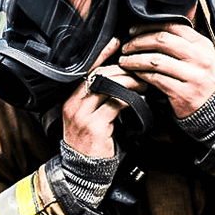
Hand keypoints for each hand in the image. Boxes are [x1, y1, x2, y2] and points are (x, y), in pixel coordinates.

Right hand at [62, 37, 146, 157]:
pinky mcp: (95, 126)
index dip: (102, 55)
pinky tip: (139, 101)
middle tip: (139, 69)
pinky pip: (115, 105)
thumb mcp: (88, 118)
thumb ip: (98, 100)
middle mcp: (74, 104)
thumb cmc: (90, 143)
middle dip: (122, 69)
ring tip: (143, 85)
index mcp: (71, 99)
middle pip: (100, 75)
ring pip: (109, 88)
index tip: (116, 43)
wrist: (82, 171)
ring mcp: (82, 115)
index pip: (87, 70)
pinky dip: (130, 100)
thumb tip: (117, 79)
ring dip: (130, 83)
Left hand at [118, 23, 214, 118]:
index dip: (148, 26)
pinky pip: (156, 79)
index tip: (133, 31)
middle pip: (161, 40)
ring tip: (125, 61)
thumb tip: (154, 29)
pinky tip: (135, 73)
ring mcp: (192, 76)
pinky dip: (141, 75)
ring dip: (135, 59)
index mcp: (202, 44)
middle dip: (138, 42)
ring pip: (155, 60)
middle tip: (126, 47)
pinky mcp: (183, 93)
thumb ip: (183, 42)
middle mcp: (199, 58)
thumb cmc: (204, 79)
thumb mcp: (201, 55)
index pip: (172, 26)